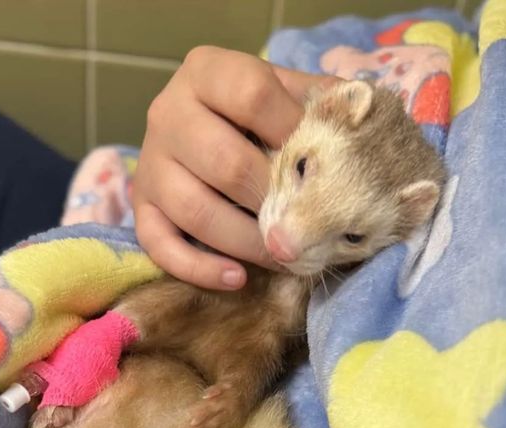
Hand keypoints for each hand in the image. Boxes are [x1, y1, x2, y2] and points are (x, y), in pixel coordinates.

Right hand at [132, 46, 332, 290]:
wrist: (199, 133)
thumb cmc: (257, 119)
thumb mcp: (285, 96)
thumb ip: (318, 104)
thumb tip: (364, 123)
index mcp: (207, 72)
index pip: (252, 95)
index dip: (292, 131)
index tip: (321, 161)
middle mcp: (168, 112)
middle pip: (225, 163)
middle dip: (273, 201)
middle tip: (306, 224)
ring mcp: (150, 164)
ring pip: (195, 211)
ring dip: (247, 242)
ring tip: (282, 256)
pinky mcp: (141, 209)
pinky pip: (161, 246)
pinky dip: (201, 268)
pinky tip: (237, 278)